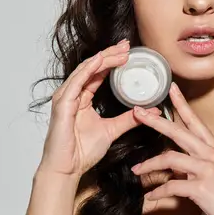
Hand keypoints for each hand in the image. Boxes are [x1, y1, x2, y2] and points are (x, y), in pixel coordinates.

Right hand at [38, 39, 161, 178]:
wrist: (67, 169)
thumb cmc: (81, 152)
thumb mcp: (112, 130)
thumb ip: (128, 119)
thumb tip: (151, 111)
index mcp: (82, 99)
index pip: (97, 74)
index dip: (112, 61)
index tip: (128, 52)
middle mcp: (72, 94)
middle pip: (92, 67)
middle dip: (110, 54)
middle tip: (127, 45)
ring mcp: (65, 98)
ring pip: (85, 70)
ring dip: (103, 58)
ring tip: (120, 51)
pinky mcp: (62, 104)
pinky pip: (76, 82)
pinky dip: (88, 70)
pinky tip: (101, 61)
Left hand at [130, 82, 213, 214]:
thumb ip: (202, 163)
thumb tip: (182, 166)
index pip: (195, 120)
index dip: (182, 103)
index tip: (171, 89)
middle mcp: (210, 154)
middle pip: (177, 131)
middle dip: (155, 121)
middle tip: (138, 113)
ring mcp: (206, 170)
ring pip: (169, 158)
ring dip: (149, 165)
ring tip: (137, 169)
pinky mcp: (201, 189)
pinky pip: (172, 187)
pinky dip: (158, 192)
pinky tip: (151, 196)